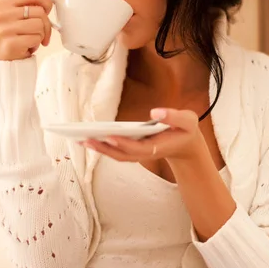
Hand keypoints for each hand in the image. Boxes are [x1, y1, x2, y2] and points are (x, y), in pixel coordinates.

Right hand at [0, 0, 53, 60]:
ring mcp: (4, 29)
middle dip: (46, 25)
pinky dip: (36, 44)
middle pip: (40, 11)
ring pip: (39, 25)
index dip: (46, 2)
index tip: (47, 12)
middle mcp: (1, 14)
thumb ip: (31, 4)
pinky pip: (36, 38)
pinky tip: (27, 47)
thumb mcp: (18, 17)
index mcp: (2, 3)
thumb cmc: (13, 37)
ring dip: (40, 36)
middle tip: (41, 34)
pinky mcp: (10, 43)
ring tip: (30, 40)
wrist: (3, 62)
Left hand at [82, 108, 204, 162]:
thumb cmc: (185, 130)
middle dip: (104, 148)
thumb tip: (155, 112)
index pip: (139, 147)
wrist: (186, 145)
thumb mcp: (187, 120)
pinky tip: (89, 139)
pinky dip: (102, 147)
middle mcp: (146, 153)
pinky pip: (116, 151)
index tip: (109, 136)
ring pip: (117, 155)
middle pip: (122, 154)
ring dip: (99, 149)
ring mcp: (139, 154)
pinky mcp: (134, 150)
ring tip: (80, 140)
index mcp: (158, 146)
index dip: (124, 143)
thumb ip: (174, 116)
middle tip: (85, 139)